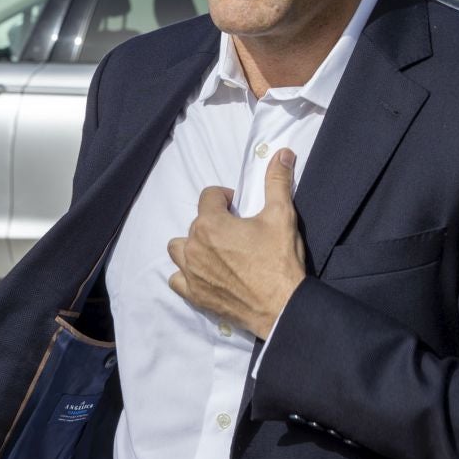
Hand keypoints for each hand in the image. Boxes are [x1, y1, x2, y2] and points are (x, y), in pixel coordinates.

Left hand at [167, 148, 308, 336]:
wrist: (281, 305)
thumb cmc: (280, 260)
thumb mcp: (282, 215)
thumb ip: (277, 182)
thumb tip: (281, 153)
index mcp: (210, 223)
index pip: (208, 196)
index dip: (225, 197)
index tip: (238, 205)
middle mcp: (193, 246)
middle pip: (195, 223)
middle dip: (213, 222)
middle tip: (236, 232)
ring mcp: (190, 271)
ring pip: (178, 249)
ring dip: (192, 246)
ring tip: (215, 250)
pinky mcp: (193, 294)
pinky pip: (176, 279)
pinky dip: (186, 274)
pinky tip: (203, 274)